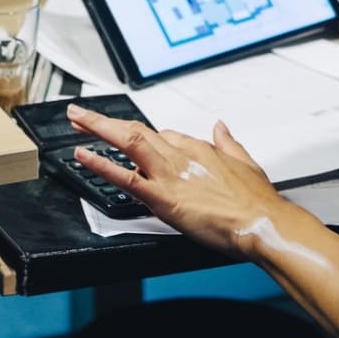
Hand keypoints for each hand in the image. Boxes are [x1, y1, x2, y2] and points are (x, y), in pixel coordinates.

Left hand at [67, 104, 284, 259]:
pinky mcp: (162, 198)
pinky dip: (101, 165)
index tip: (134, 141)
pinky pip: (125, 177)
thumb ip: (228, 142)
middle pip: (137, 130)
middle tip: (83, 114)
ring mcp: (169, 175)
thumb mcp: (246, 161)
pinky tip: (83, 155)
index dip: (146, 137)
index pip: (165, 135)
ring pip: (127, 142)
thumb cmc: (256, 201)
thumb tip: (221, 126)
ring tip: (76, 120)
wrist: (262, 223)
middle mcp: (181, 155)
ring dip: (98, 128)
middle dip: (108, 121)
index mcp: (200, 148)